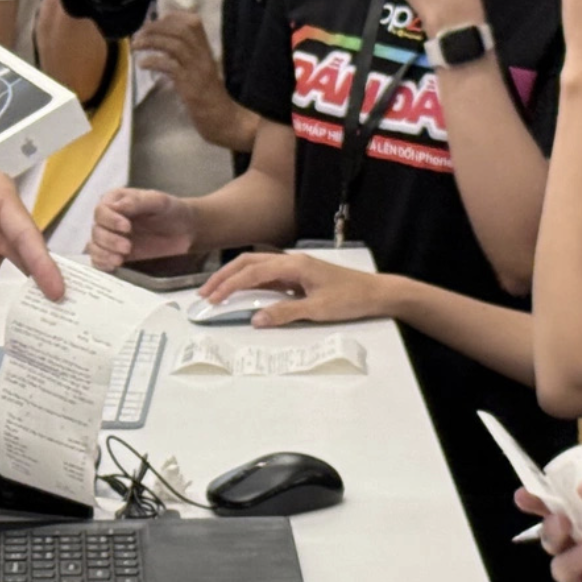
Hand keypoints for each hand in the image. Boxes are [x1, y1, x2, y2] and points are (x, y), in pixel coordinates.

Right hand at [87, 187, 196, 271]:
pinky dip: (102, 264)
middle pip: (96, 230)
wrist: (184, 231)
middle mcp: (109, 220)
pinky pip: (99, 260)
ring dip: (104, 253)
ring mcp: (110, 239)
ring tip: (120, 259)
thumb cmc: (170, 211)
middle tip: (127, 247)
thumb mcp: (158, 201)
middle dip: (109, 240)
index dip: (110, 220)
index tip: (126, 227)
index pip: (101, 210)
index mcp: (115, 202)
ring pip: (94, 246)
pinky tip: (114, 266)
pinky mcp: (114, 255)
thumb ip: (138, 201)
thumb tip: (117, 206)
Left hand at [132, 9, 254, 151]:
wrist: (222, 119)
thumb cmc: (207, 96)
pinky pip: (170, 66)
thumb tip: (160, 44)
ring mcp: (198, 69)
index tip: (154, 21)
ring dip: (152, 41)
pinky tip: (142, 64)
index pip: (192, 22)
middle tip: (138, 33)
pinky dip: (154, 61)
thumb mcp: (197, 70)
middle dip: (156, 27)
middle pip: (181, 29)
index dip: (171, 17)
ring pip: (175, 44)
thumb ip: (184, 55)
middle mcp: (203, 55)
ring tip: (136, 45)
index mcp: (206, 49)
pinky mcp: (190, 84)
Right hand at [199, 250, 390, 327]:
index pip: (253, 272)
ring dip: (235, 277)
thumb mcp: (318, 309)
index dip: (230, 285)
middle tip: (205, 293)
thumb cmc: (350, 298)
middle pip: (249, 263)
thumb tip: (255, 319)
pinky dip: (250, 282)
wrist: (376, 293)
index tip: (212, 299)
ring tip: (217, 292)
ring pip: (256, 267)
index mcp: (294, 265)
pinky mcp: (299, 276)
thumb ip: (285, 313)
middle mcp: (291, 262)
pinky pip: (268, 275)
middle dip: (224, 277)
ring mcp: (295, 268)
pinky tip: (243, 293)